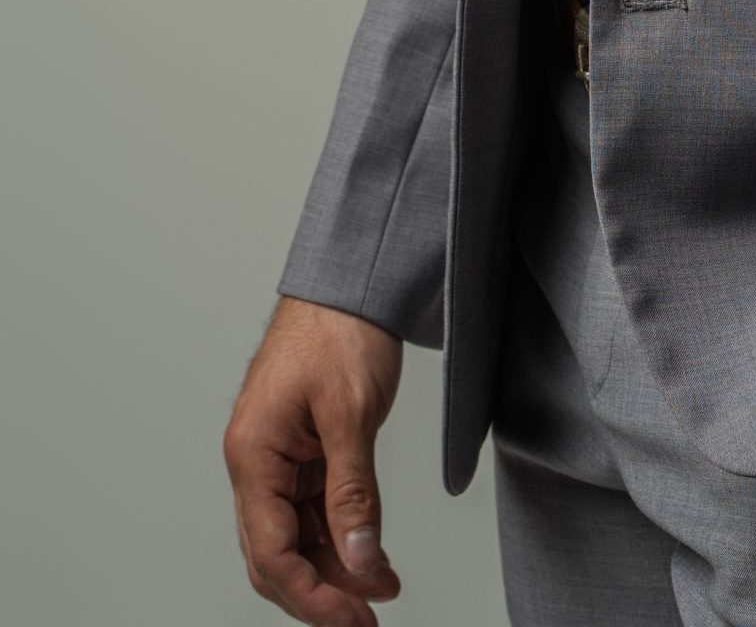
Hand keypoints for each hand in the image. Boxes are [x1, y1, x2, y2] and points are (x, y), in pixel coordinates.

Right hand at [224, 295, 404, 624]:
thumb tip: (361, 558)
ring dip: (338, 566)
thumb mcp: (352, 413)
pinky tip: (375, 553)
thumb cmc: (339, 328)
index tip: (354, 618)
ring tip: (383, 587)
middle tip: (368, 617)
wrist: (350, 281)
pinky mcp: (304, 449)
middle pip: (277, 554)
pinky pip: (315, 509)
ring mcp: (279, 457)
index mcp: (253, 454)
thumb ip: (354, 492)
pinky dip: (343, 534)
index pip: (272, 552)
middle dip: (322, 591)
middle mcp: (258, 462)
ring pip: (298, 536)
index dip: (313, 595)